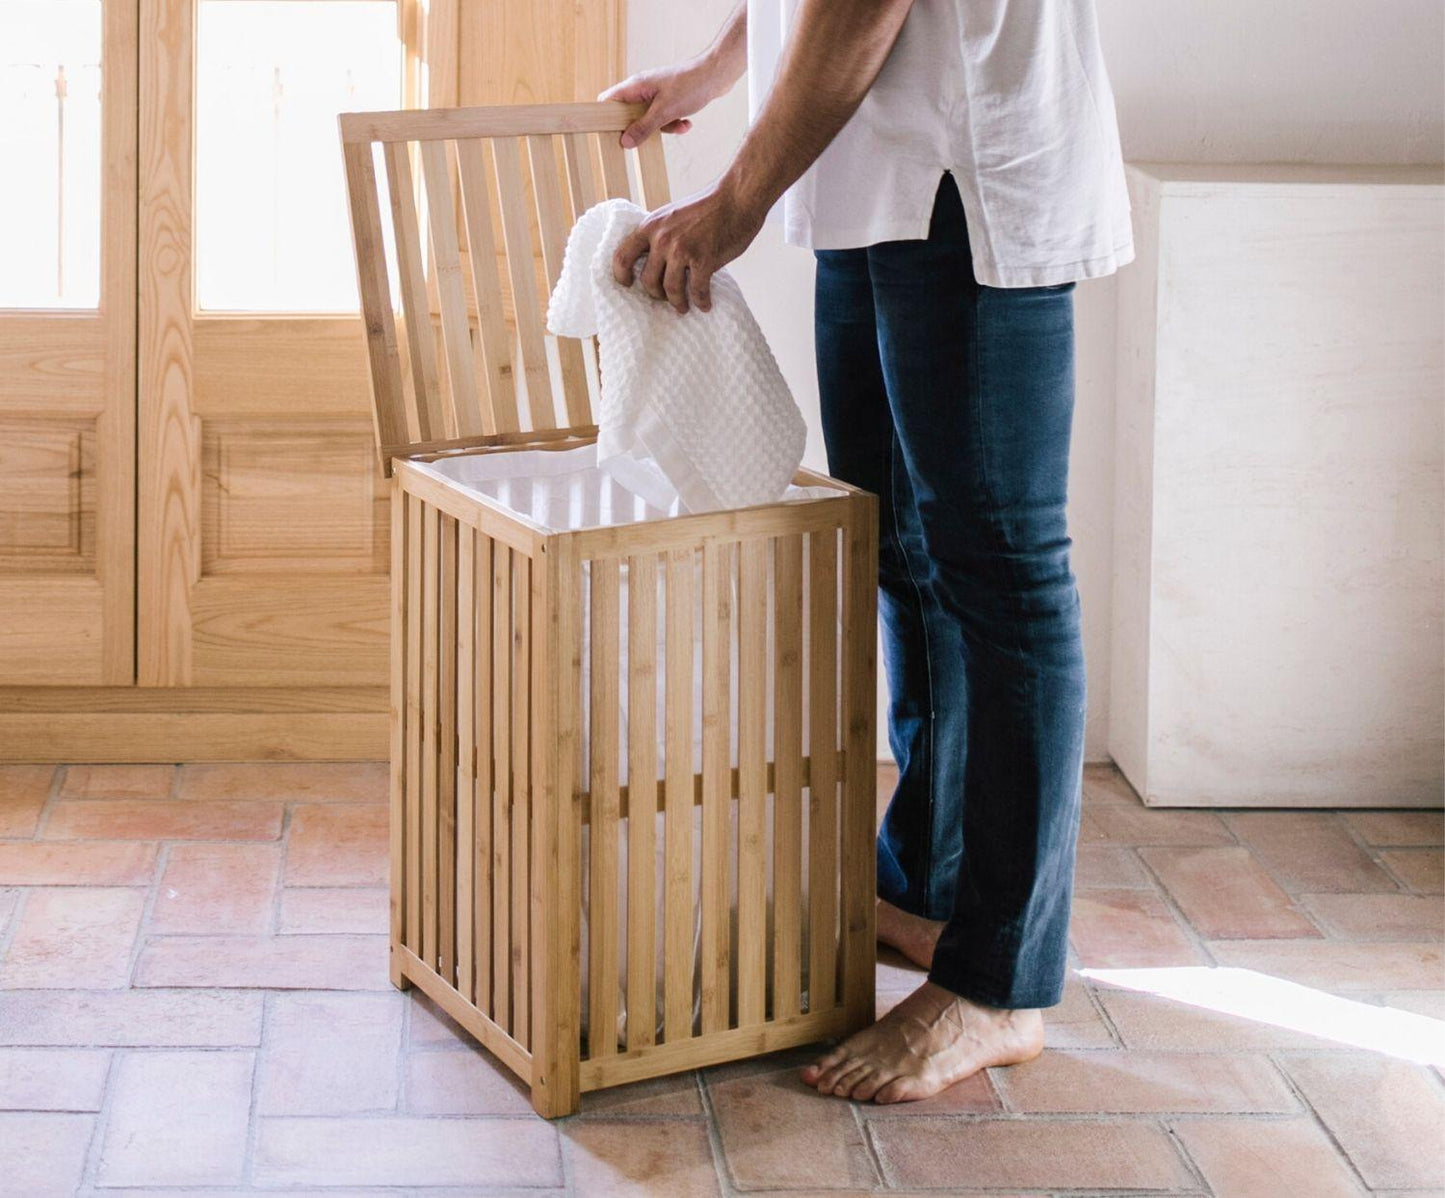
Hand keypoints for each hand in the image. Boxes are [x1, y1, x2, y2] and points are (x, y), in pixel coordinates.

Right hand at [599, 60, 726, 148]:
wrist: (717, 74)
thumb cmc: (690, 86)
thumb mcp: (664, 112)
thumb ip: (643, 127)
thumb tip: (625, 141)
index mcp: (636, 86)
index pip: (609, 101)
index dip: (607, 118)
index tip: (613, 135)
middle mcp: (643, 88)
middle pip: (630, 114)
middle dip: (642, 128)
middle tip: (651, 134)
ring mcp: (656, 93)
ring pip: (649, 118)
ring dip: (664, 127)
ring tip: (678, 124)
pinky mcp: (670, 98)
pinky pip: (664, 116)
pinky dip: (674, 122)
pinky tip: (686, 123)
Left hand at [611, 180, 765, 314]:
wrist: (737, 198)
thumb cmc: (708, 207)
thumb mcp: (672, 215)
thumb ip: (660, 235)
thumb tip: (652, 260)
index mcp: (651, 226)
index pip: (622, 256)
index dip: (621, 275)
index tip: (627, 285)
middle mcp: (662, 239)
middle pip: (648, 280)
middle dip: (656, 294)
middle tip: (665, 298)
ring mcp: (682, 250)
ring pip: (670, 290)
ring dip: (677, 303)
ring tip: (683, 307)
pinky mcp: (703, 260)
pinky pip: (697, 291)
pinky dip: (701, 301)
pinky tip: (705, 304)